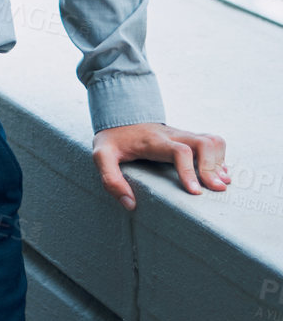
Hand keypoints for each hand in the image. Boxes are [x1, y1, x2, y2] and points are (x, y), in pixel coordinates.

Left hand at [92, 122, 228, 209]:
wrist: (117, 116)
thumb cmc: (112, 140)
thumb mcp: (101, 156)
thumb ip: (111, 179)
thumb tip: (130, 204)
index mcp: (152, 141)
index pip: (179, 151)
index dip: (190, 171)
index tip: (195, 192)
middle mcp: (172, 135)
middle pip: (203, 142)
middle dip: (213, 167)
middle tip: (216, 189)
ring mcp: (182, 135)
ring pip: (212, 140)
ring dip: (220, 161)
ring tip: (219, 183)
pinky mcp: (187, 138)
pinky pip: (212, 143)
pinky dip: (220, 158)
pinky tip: (218, 175)